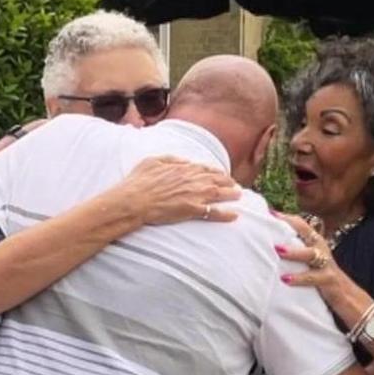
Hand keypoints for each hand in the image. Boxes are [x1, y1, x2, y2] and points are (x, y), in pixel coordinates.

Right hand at [116, 156, 242, 224]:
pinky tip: (235, 216)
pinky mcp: (192, 210)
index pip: (205, 169)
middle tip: (235, 186)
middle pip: (216, 180)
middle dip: (227, 182)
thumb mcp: (153, 161)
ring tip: (239, 196)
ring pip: (219, 194)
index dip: (215, 172)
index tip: (222, 175)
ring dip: (231, 195)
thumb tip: (185, 161)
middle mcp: (192, 180)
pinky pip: (213, 213)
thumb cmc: (139, 181)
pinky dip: (226, 214)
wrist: (134, 200)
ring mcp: (194, 195)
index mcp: (183, 168)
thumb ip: (171, 159)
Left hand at [272, 213, 351, 301]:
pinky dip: (299, 278)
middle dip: (291, 224)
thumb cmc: (323, 278)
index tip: (269, 212)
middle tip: (272, 221)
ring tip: (278, 250)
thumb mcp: (311, 262)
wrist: (349, 296)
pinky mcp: (329, 281)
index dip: (287, 218)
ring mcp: (326, 265)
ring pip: (310, 254)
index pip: (302, 225)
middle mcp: (322, 250)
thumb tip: (273, 247)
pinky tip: (285, 279)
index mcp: (316, 244)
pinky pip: (313, 277)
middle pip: (307, 232)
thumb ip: (297, 253)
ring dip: (294, 252)